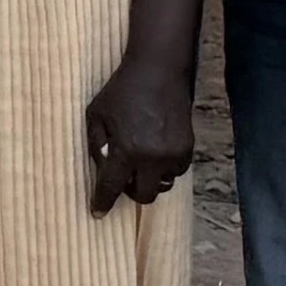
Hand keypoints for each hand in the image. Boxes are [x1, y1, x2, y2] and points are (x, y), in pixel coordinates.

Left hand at [83, 53, 195, 210]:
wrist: (157, 72)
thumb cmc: (121, 91)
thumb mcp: (96, 115)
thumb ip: (97, 145)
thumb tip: (103, 170)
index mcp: (126, 149)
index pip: (112, 186)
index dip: (103, 202)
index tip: (97, 213)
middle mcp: (152, 157)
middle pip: (144, 196)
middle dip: (132, 193)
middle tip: (123, 180)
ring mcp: (173, 153)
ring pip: (162, 184)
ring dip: (150, 179)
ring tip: (140, 161)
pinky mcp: (188, 147)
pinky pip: (176, 171)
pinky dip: (165, 168)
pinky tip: (155, 153)